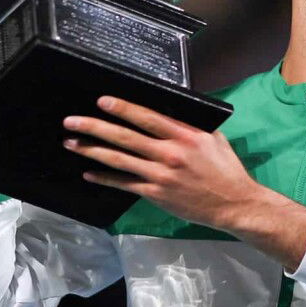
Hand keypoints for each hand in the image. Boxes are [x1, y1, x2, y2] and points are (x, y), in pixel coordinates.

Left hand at [62, 96, 259, 230]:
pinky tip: (89, 172)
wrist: (234, 204)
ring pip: (119, 160)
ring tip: (71, 143)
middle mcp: (170, 154)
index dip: (123, 108)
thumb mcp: (213, 138)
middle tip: (72, 121)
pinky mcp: (156, 194)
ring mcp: (161, 176)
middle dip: (95, 127)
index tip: (102, 101)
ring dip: (92, 150)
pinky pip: (125, 184)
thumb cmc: (225, 169)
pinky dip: (105, 177)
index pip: (147, 118)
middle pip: (125, 137)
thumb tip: (171, 110)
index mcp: (184, 136)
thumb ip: (190, 126)